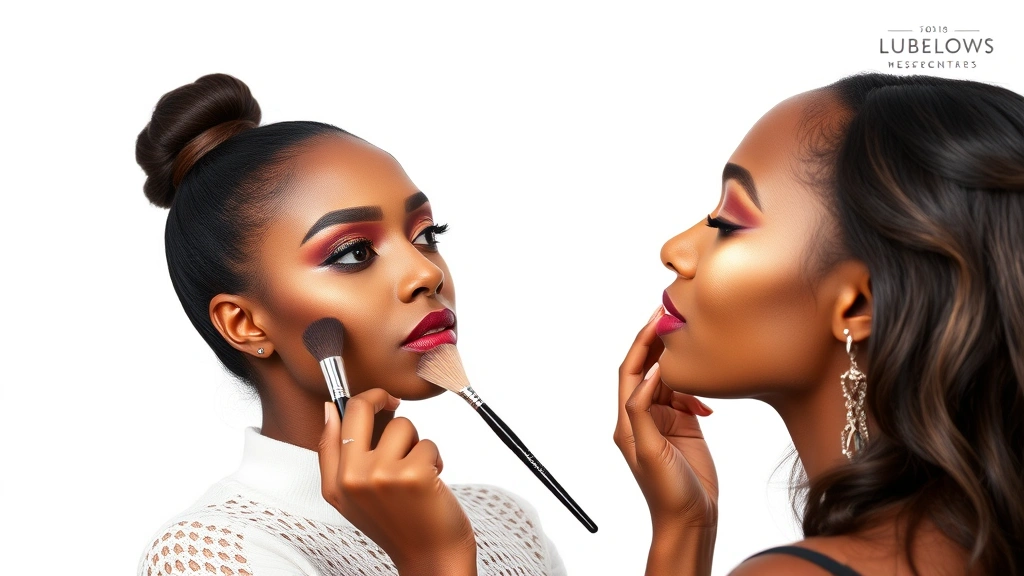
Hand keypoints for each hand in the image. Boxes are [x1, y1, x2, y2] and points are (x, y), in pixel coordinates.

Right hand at [318, 389, 476, 575]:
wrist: (429, 556)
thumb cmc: (397, 523)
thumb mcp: (351, 496)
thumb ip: (334, 454)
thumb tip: (330, 408)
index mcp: (335, 482)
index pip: (335, 423)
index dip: (357, 400)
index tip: (376, 400)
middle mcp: (354, 478)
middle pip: (362, 409)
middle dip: (382, 398)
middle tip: (395, 403)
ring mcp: (384, 475)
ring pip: (403, 426)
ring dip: (416, 443)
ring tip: (417, 469)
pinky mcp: (415, 474)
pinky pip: (428, 443)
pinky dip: (435, 458)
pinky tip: (431, 481)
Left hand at [613, 310, 717, 573]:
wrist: (690, 520)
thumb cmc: (666, 493)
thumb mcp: (650, 450)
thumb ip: (644, 410)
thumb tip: (651, 371)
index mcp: (627, 419)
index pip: (630, 370)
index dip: (641, 342)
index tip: (658, 319)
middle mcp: (642, 416)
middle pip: (647, 368)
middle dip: (659, 343)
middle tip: (675, 316)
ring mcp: (663, 419)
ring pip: (668, 379)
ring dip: (679, 362)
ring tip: (694, 343)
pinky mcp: (683, 425)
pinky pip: (686, 395)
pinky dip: (696, 389)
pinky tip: (708, 397)